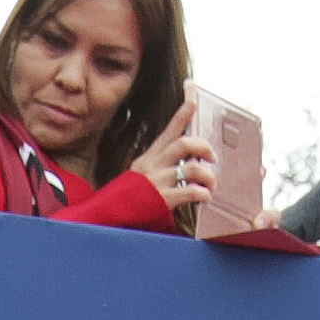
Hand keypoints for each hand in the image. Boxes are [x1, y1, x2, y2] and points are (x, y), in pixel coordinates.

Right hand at [136, 99, 213, 213]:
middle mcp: (153, 166)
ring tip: (211, 184)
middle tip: (212, 157)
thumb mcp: (138, 178)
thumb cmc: (127, 200)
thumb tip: (180, 163)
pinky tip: (205, 197)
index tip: (193, 101)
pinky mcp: (162, 199)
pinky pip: (190, 191)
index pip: (167, 132)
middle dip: (203, 147)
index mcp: (147, 159)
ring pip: (191, 167)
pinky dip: (202, 193)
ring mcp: (158, 182)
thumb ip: (156, 169)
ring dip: (207, 175)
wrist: (107, 218)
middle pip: (183, 144)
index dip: (181, 115)